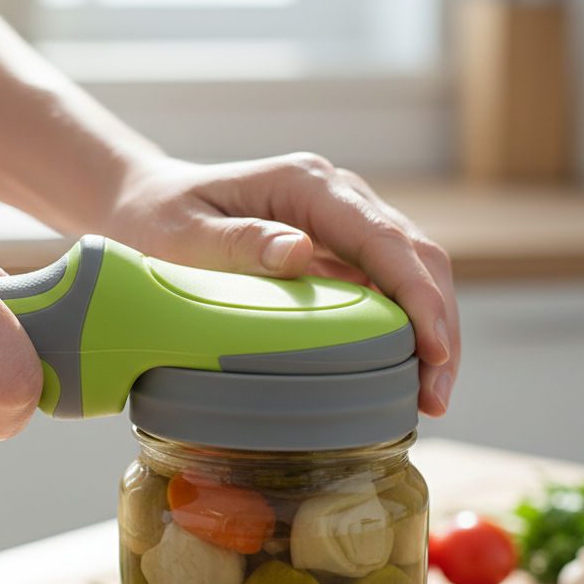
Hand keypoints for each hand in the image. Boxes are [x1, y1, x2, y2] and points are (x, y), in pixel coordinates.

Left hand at [103, 153, 457, 416]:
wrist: (145, 203)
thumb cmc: (155, 218)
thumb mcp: (181, 233)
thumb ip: (237, 242)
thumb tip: (301, 252)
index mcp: (306, 184)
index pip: (384, 238)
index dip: (419, 295)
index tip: (434, 350)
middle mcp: (337, 196)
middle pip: (416, 255)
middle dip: (438, 324)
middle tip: (435, 397)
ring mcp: (342, 223)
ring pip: (412, 273)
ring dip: (430, 332)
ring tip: (429, 398)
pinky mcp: (338, 252)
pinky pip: (387, 288)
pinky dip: (405, 330)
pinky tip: (405, 375)